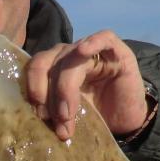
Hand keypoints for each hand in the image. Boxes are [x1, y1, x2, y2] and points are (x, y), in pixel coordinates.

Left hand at [26, 30, 148, 139]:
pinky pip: (104, 38)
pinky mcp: (117, 52)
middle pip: (49, 62)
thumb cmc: (97, 117)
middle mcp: (70, 56)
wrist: (126, 122)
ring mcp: (93, 52)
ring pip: (70, 58)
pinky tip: (84, 51)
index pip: (36, 68)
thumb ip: (52, 112)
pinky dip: (93, 42)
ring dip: (65, 88)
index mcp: (55, 68)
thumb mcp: (68, 115)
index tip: (39, 115)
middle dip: (47, 94)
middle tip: (51, 118)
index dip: (33, 88)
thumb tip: (36, 119)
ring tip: (67, 115)